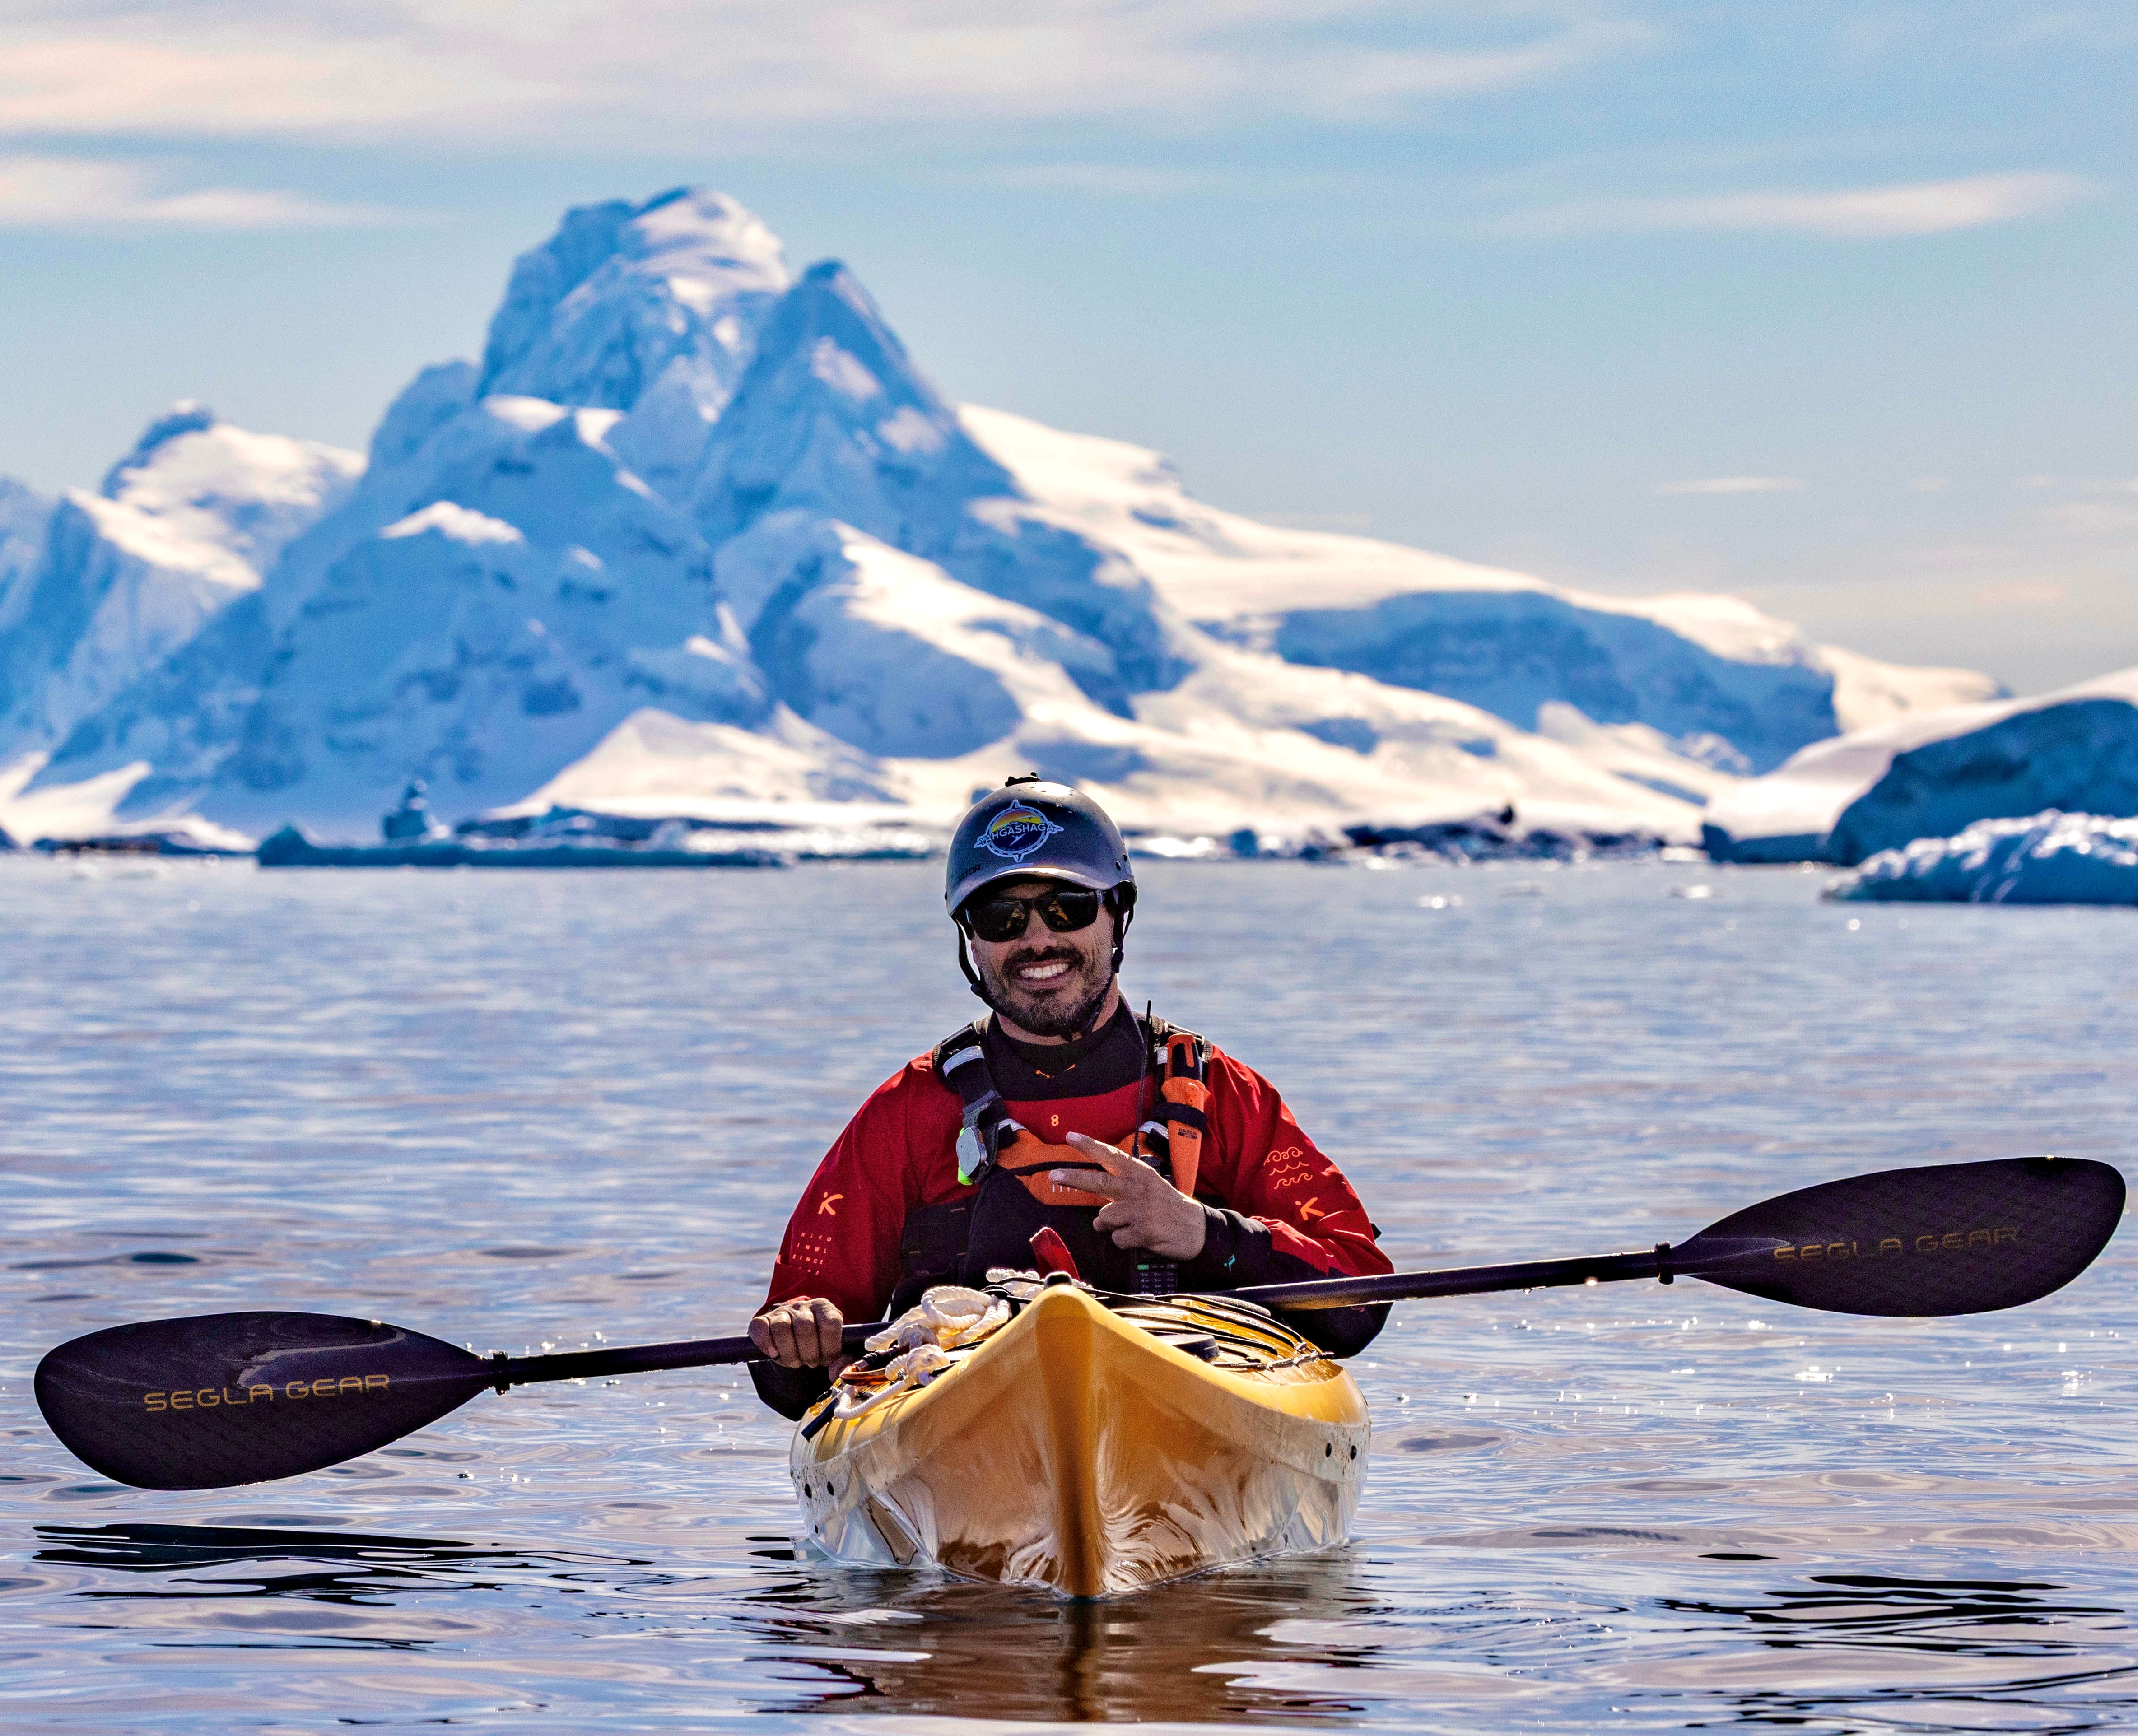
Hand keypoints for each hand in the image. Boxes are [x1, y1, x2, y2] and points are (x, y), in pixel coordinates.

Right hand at [750, 1297, 849, 1370]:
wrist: (797, 1338)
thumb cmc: (820, 1345)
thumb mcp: (836, 1350)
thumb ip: (844, 1361)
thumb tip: (838, 1373)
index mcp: (826, 1309)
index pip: (831, 1323)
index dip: (830, 1347)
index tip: (827, 1360)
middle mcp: (804, 1306)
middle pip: (805, 1327)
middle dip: (809, 1353)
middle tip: (810, 1363)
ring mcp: (782, 1312)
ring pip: (781, 1327)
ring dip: (788, 1352)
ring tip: (795, 1361)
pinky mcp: (763, 1319)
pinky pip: (759, 1327)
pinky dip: (765, 1343)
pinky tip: (774, 1354)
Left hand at [1058, 1133, 1207, 1260]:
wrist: (1198, 1229)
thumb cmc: (1169, 1207)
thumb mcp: (1150, 1186)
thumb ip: (1123, 1186)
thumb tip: (1095, 1192)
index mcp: (1140, 1174)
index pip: (1112, 1156)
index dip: (1090, 1146)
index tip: (1070, 1136)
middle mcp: (1139, 1188)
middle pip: (1099, 1181)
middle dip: (1073, 1178)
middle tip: (1054, 1175)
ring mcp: (1141, 1210)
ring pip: (1104, 1217)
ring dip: (1109, 1225)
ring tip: (1128, 1225)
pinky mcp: (1144, 1231)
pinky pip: (1117, 1238)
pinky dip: (1123, 1240)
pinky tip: (1139, 1237)